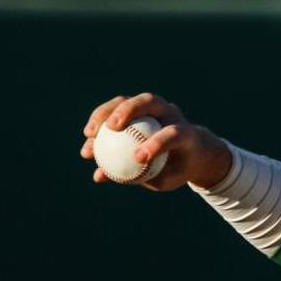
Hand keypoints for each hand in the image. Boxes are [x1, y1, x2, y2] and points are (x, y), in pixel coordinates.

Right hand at [80, 92, 231, 191]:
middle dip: (127, 110)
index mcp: (186, 132)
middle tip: (109, 128)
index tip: (138, 157)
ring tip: (89, 134)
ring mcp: (155, 107)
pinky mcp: (140, 108)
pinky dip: (102, 121)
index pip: (172, 133)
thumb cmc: (179, 169)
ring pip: (127, 100)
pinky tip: (88, 138)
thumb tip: (102, 176)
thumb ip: (137, 176)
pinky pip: (117, 109)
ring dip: (105, 113)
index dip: (155, 143)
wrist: (192, 152)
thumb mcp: (167, 180)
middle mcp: (171, 113)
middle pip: (148, 102)